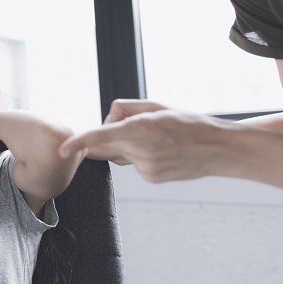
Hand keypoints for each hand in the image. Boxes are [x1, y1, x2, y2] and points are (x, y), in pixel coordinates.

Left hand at [59, 100, 226, 182]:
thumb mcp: (155, 106)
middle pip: (105, 146)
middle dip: (105, 137)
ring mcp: (146, 167)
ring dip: (128, 146)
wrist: (219, 149)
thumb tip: (105, 123)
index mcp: (141, 128)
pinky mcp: (151, 177)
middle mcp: (142, 150)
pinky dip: (140, 158)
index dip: (80, 142)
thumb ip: (124, 110)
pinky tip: (162, 153)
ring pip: (120, 155)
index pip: (102, 136)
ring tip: (157, 140)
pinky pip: (133, 165)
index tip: (63, 149)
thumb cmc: (187, 122)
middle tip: (133, 129)